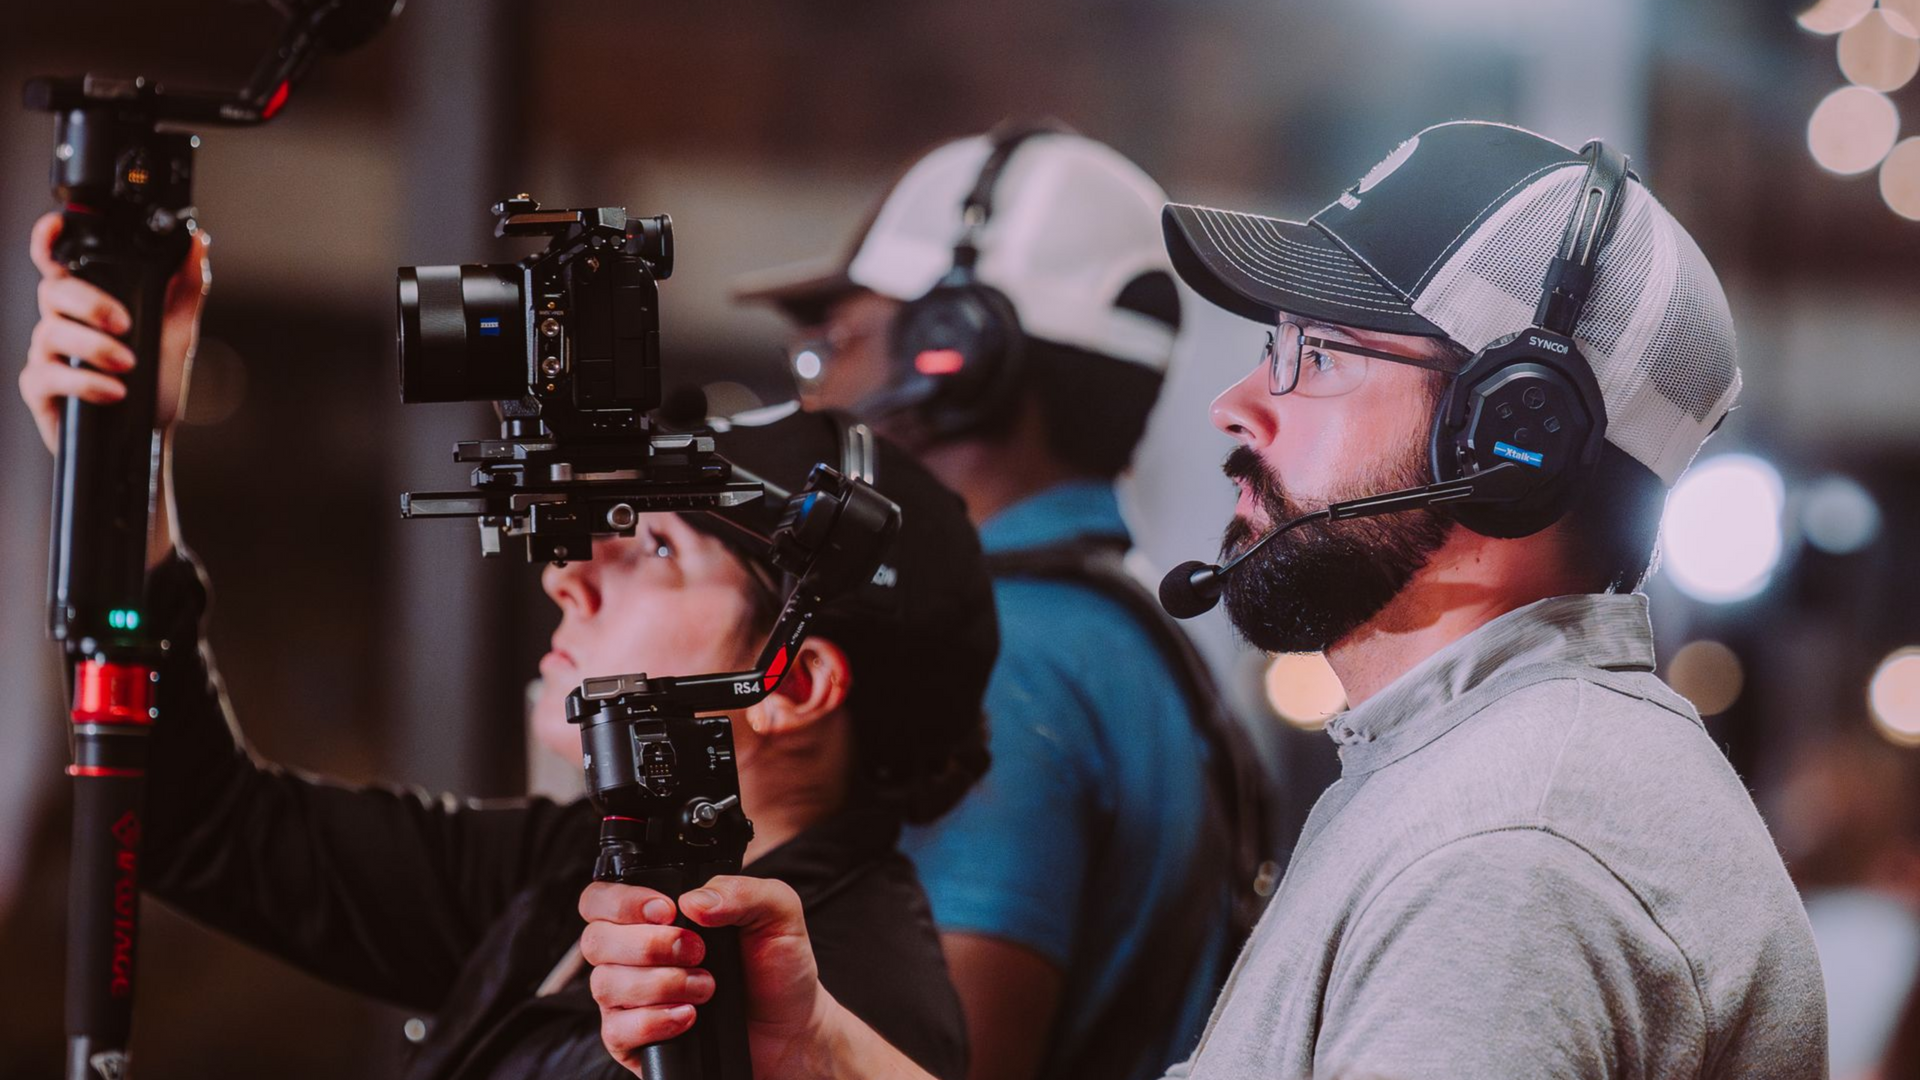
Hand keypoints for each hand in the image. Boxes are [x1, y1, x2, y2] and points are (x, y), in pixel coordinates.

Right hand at [19, 210, 210, 453]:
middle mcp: (62, 323)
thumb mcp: (178, 332)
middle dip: (88, 302)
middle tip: (124, 324)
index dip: (48, 241)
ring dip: (94, 347)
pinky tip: (113, 391)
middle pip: (52, 291)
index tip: (54, 225)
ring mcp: (46, 355)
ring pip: (50, 332)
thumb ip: (186, 286)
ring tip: (128, 364)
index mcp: (88, 303)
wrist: (150, 436)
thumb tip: (199, 242)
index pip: (59, 263)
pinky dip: (84, 382)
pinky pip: (47, 375)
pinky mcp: (39, 388)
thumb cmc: (156, 382)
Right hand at [578, 876, 929, 1079]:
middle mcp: (634, 955)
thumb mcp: (776, 913)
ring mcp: (630, 999)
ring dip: (662, 984)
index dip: (622, 901)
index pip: (601, 898)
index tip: (666, 911)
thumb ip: (740, 891)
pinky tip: (689, 1017)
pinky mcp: (633, 1040)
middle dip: (649, 945)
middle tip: (697, 951)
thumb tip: (693, 900)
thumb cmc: (778, 968)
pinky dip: (655, 1021)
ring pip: (605, 985)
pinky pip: (617, 1030)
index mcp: (656, 917)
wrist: (792, 1029)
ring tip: (707, 987)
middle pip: (596, 941)